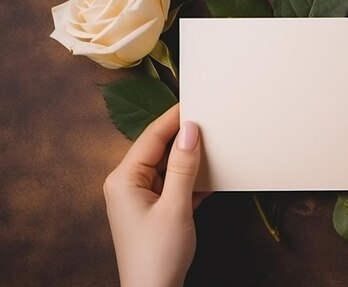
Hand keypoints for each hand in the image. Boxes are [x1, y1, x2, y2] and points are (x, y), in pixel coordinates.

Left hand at [103, 104, 208, 286]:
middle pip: (158, 150)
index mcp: (123, 179)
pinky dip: (190, 180)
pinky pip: (172, 185)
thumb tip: (190, 131)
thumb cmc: (158, 255)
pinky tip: (209, 175)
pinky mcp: (154, 210)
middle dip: (183, 138)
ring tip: (212, 146)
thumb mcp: (175, 207)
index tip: (194, 103)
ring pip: (167, 167)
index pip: (151, 138)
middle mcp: (127, 184)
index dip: (173, 119)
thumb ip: (183, 166)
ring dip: (189, 160)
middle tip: (208, 122)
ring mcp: (140, 198)